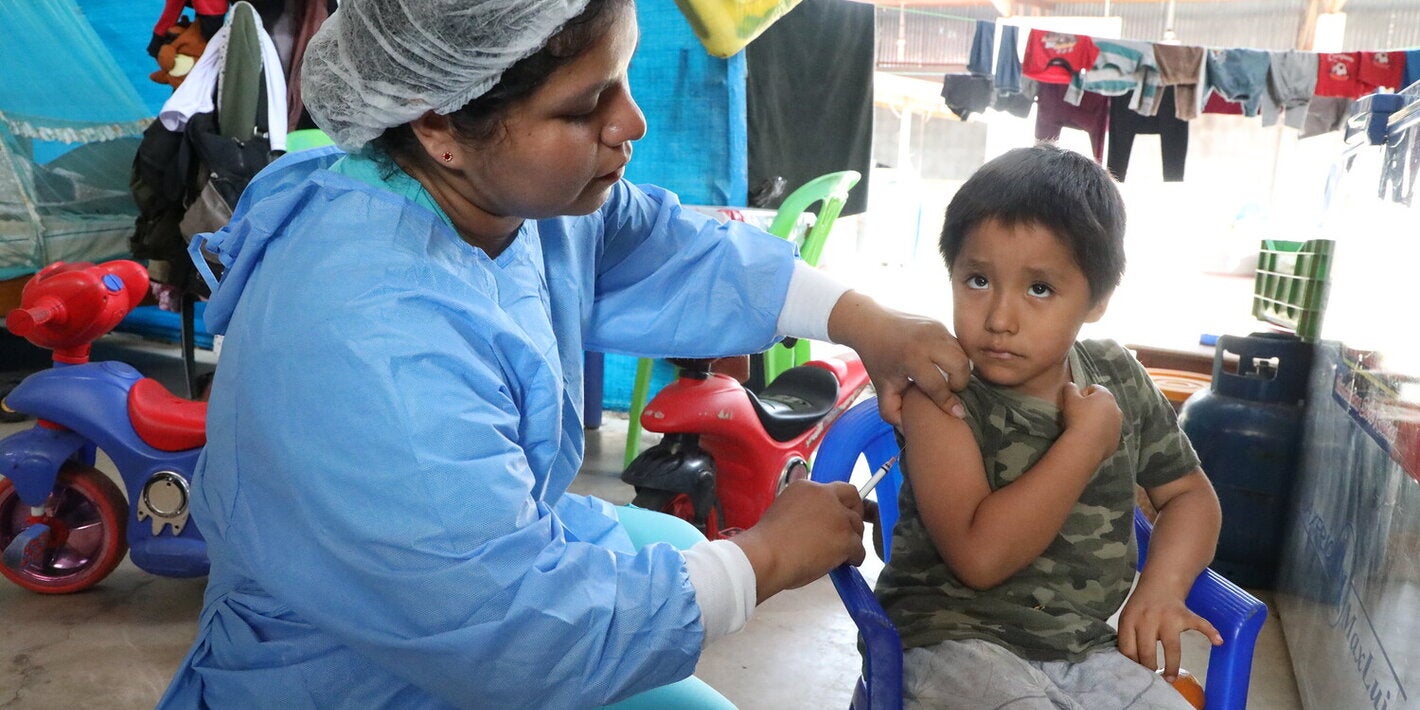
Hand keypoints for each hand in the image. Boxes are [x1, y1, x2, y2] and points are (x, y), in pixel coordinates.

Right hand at [730, 481, 865, 603]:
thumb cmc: (767, 541)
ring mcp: (838, 517)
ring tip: (842, 553)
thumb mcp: (783, 510)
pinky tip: (845, 564)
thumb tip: (816, 523)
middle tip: (849, 530)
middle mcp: (825, 496)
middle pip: (853, 499)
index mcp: (807, 487)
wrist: (766, 556)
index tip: (839, 513)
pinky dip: (855, 557)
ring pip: (857, 526)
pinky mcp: (845, 538)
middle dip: (855, 513)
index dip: (840, 502)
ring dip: (852, 539)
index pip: (834, 488)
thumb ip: (804, 509)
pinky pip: (859, 549)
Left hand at [827, 292, 968, 426]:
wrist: (871, 325)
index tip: (957, 414)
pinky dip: (955, 358)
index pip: (938, 385)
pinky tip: (942, 366)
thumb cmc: (878, 360)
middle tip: (948, 390)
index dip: (948, 403)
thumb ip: (892, 412)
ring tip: (945, 379)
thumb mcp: (882, 388)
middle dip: (959, 383)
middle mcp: (928, 341)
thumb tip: (909, 430)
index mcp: (912, 358)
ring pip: (962, 354)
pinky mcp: (939, 324)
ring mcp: (936, 329)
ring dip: (960, 370)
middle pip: (960, 366)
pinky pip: (957, 345)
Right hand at [1059, 383, 1121, 463]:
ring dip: (1098, 420)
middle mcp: (1116, 408)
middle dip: (1092, 407)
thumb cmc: (1078, 418)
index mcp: (1106, 396)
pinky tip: (1090, 437)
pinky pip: (1108, 432)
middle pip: (1102, 403)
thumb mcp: (1069, 399)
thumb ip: (1070, 388)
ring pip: (1107, 418)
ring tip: (1085, 428)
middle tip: (1079, 416)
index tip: (1076, 404)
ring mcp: (1119, 424)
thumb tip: (1071, 385)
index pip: (1093, 388)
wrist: (1086, 445)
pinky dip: (1101, 433)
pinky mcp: (1117, 438)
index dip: (1082, 394)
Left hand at [1116, 585, 1222, 681]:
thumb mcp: (1127, 618)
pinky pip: (1200, 624)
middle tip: (1153, 680)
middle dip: (1149, 669)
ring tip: (1170, 678)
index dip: (1131, 664)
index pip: (1127, 648)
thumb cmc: (1142, 607)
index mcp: (1130, 620)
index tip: (1135, 674)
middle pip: (1147, 651)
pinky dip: (1210, 632)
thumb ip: (1127, 638)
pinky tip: (1218, 641)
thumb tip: (1131, 665)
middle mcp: (1148, 619)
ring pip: (1171, 647)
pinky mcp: (1185, 615)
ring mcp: (1168, 618)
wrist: (1159, 582)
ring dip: (1172, 665)